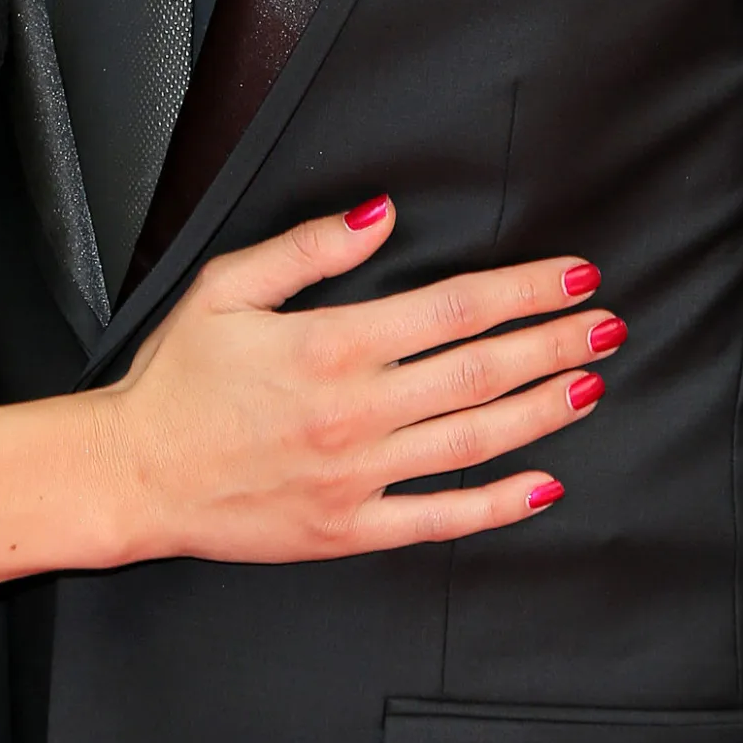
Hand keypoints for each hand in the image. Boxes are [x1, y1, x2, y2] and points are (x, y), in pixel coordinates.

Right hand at [101, 199, 620, 562]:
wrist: (134, 473)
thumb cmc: (176, 378)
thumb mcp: (226, 287)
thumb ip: (309, 249)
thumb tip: (381, 213)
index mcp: (332, 344)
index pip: (454, 309)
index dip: (523, 290)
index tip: (573, 275)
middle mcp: (357, 411)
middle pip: (481, 371)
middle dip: (554, 343)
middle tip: (608, 325)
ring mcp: (359, 476)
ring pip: (475, 440)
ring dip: (543, 410)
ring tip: (590, 384)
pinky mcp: (351, 528)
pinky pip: (441, 517)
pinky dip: (499, 504)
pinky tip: (545, 485)